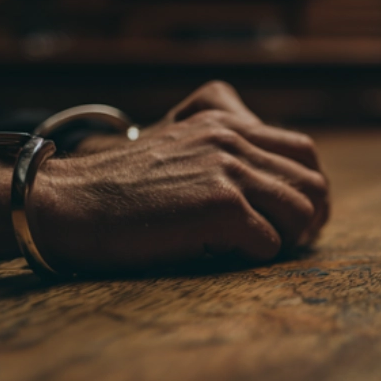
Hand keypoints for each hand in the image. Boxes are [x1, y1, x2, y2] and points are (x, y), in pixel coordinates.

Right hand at [0, 81, 328, 271]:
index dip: (309, 189)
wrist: (67, 202)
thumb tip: (271, 178)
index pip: (303, 150)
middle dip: (310, 220)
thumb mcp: (175, 144)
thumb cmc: (117, 187)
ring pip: (302, 212)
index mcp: (225, 121)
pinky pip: (269, 244)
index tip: (294, 219)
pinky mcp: (220, 206)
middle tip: (287, 244)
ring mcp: (228, 170)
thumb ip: (221, 146)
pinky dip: (253, 259)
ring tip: (253, 251)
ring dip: (286, 241)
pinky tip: (220, 256)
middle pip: (313, 182)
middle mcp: (232, 138)